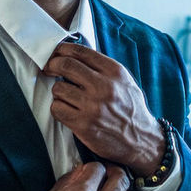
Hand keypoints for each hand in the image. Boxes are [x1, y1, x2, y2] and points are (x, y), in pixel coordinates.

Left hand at [44, 43, 165, 173]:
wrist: (141, 140)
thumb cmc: (132, 110)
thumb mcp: (125, 82)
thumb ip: (104, 68)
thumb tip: (77, 56)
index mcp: (114, 72)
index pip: (80, 52)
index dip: (62, 50)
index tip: (56, 54)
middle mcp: (103, 87)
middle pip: (65, 65)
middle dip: (53, 65)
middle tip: (49, 69)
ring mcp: (92, 106)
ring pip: (58, 88)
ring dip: (58, 92)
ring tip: (66, 96)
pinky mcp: (83, 125)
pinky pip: (57, 109)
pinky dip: (58, 108)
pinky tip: (67, 110)